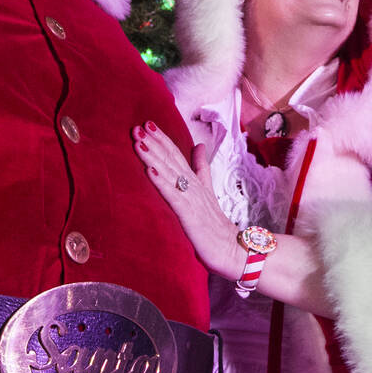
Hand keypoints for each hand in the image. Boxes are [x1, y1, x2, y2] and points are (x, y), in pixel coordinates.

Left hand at [132, 121, 242, 277]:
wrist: (233, 249)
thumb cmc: (215, 223)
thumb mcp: (207, 190)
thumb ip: (201, 168)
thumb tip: (199, 145)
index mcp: (194, 181)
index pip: (176, 155)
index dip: (162, 139)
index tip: (147, 123)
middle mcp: (192, 186)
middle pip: (171, 160)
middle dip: (154, 142)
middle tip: (138, 126)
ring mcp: (191, 199)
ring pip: (169, 173)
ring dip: (153, 156)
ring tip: (139, 141)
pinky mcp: (188, 214)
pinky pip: (173, 195)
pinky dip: (161, 182)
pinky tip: (149, 170)